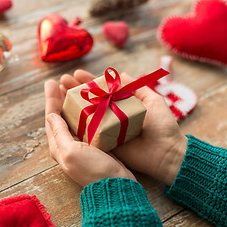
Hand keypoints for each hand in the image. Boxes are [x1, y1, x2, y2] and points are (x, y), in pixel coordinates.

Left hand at [45, 77, 135, 186]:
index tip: (51, 82)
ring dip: (72, 103)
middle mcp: (68, 144)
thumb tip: (50, 115)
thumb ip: (59, 133)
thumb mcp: (71, 151)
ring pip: (74, 118)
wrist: (115, 186)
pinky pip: (87, 123)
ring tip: (74, 87)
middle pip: (61, 116)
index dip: (51, 99)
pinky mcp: (95, 144)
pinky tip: (91, 103)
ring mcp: (81, 144)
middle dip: (59, 98)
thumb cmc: (92, 170)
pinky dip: (86, 111)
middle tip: (61, 81)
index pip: (51, 118)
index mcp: (59, 146)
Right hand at [59, 69, 187, 186]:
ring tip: (59, 93)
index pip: (101, 90)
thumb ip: (137, 87)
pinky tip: (63, 115)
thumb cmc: (163, 126)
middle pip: (89, 101)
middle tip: (62, 81)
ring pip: (85, 116)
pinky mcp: (104, 144)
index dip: (88, 82)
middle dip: (75, 90)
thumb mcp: (153, 101)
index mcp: (121, 106)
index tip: (76, 73)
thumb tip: (121, 73)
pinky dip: (75, 125)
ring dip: (71, 105)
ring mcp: (106, 131)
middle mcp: (111, 117)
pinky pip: (87, 134)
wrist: (167, 152)